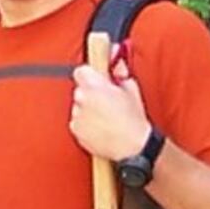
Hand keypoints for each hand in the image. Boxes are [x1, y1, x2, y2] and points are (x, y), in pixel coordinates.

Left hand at [70, 43, 150, 163]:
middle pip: (80, 89)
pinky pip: (78, 122)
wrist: (132, 147)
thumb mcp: (131, 89)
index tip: (97, 79)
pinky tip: (101, 127)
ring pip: (79, 106)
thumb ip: (120, 73)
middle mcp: (82, 99)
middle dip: (91, 93)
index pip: (81, 70)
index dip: (90, 74)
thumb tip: (116, 61)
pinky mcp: (76, 131)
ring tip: (106, 117)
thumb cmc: (133, 120)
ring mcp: (77, 116)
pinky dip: (86, 123)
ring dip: (88, 109)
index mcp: (94, 86)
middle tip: (106, 100)